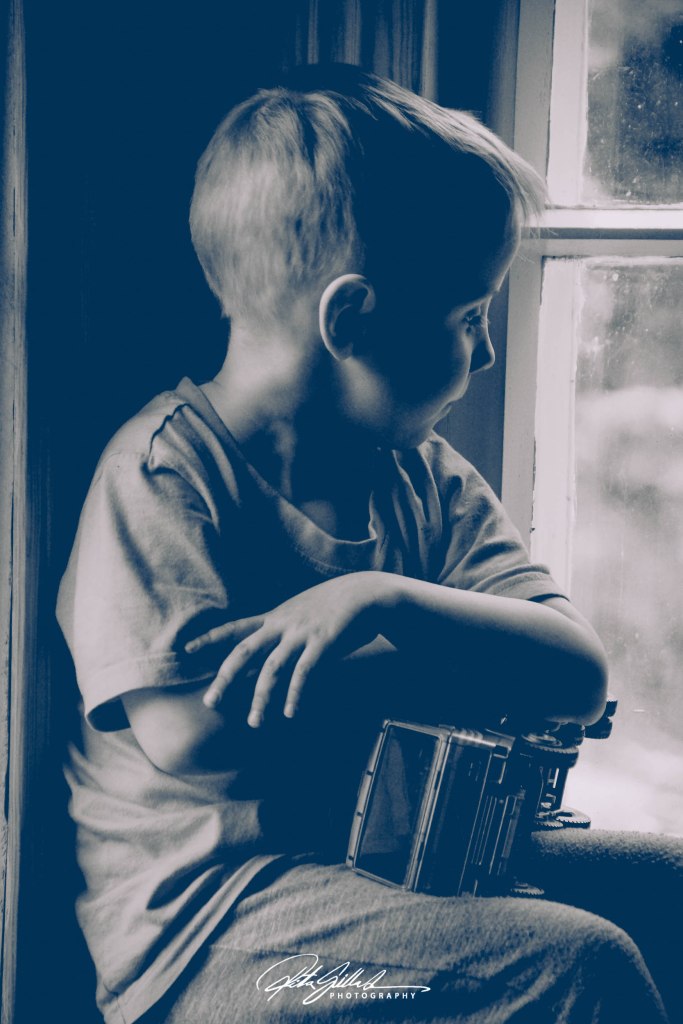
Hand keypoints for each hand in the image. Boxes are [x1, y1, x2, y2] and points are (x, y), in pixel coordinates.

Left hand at [185, 572, 394, 727]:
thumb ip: (284, 629)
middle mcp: (282, 624)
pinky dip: (295, 694)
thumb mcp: (302, 611)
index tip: (186, 649)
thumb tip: (268, 649)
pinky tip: (289, 712)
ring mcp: (301, 634)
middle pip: (244, 651)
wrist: (366, 594)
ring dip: (260, 698)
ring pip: (272, 668)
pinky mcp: (323, 643)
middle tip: (210, 702)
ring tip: (253, 722)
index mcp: (275, 616)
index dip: (209, 638)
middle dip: (225, 677)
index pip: (235, 627)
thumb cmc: (335, 606)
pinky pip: (304, 672)